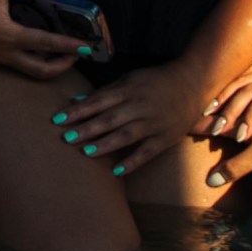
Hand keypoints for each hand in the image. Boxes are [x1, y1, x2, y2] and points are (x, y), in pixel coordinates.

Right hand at [0, 0, 90, 79]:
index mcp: (7, 36)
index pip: (45, 44)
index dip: (69, 46)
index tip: (86, 47)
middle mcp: (4, 53)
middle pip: (41, 72)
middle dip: (63, 66)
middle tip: (78, 54)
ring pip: (29, 70)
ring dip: (49, 65)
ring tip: (64, 52)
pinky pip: (19, 64)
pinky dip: (35, 61)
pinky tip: (41, 48)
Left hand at [52, 58, 212, 176]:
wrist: (193, 82)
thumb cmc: (156, 81)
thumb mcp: (130, 79)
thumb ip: (104, 92)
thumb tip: (75, 102)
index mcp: (128, 90)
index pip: (98, 101)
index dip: (78, 111)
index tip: (58, 119)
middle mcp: (139, 106)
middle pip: (109, 119)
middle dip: (87, 128)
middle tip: (65, 138)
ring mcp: (153, 122)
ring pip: (126, 135)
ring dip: (105, 144)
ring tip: (86, 152)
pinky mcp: (165, 137)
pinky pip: (147, 152)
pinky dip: (132, 161)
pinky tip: (116, 171)